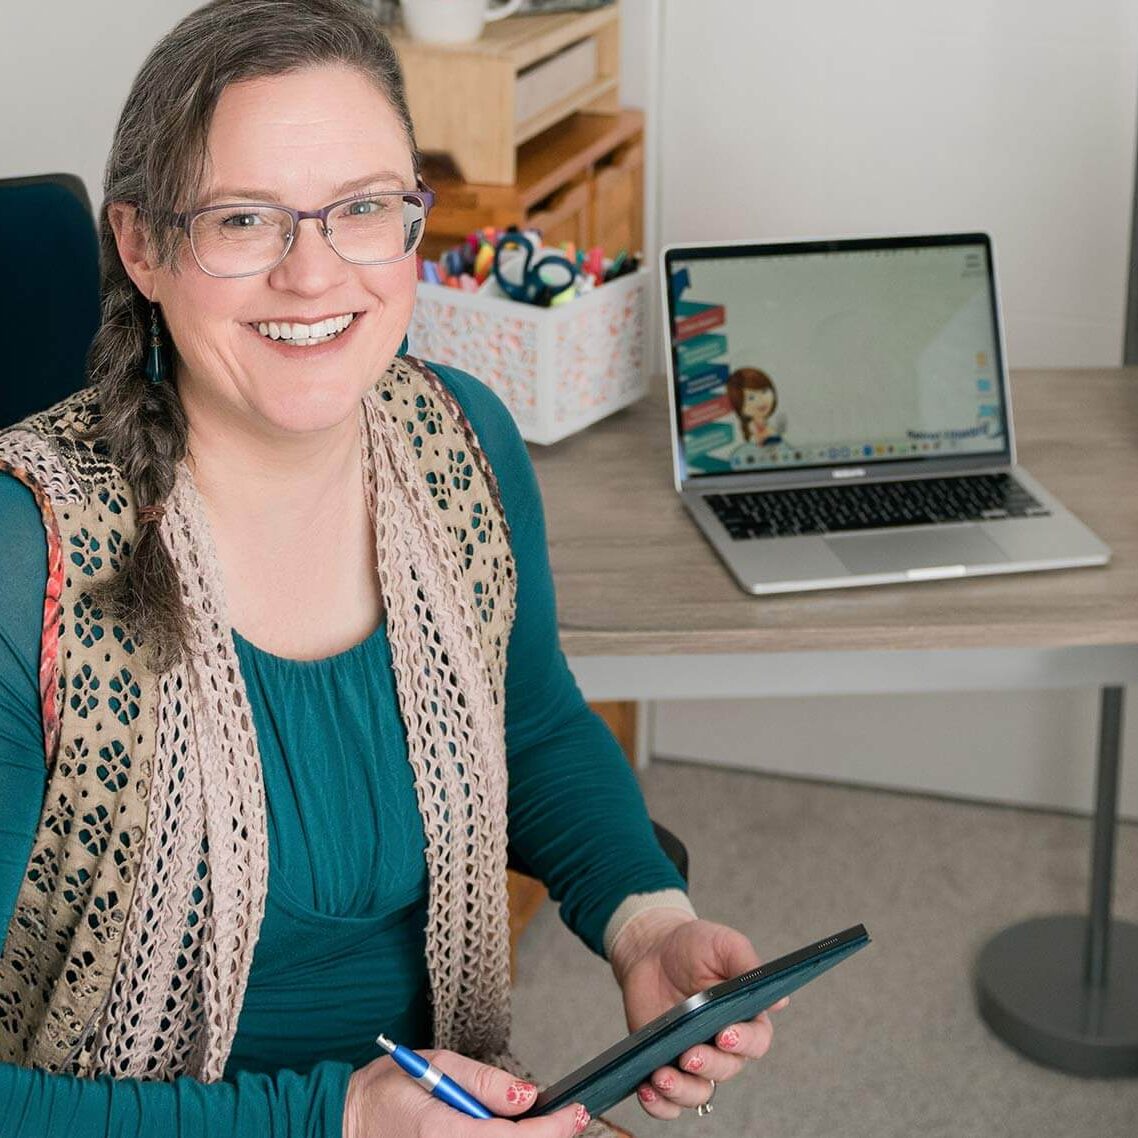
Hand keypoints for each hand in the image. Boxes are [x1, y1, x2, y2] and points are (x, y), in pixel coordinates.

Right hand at [344, 1050, 589, 1137]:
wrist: (343, 1125)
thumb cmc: (383, 1092)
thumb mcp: (434, 1066)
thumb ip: (482, 1082)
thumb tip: (529, 1096)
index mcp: (440, 1133)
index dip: (552, 1130)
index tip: (579, 1112)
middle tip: (570, 1120)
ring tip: (543, 1126)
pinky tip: (513, 1134)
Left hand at [610, 911, 787, 1120]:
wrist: (651, 949)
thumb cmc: (693, 945)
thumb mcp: (722, 944)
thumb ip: (747, 964)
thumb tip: (781, 1000)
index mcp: (744, 1017)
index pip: (756, 1041)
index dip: (744, 1042)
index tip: (724, 1034)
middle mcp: (721, 1046)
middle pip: (726, 1070)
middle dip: (708, 1065)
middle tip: (688, 1054)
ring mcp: (691, 1058)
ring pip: (698, 1093)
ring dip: (681, 1092)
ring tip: (661, 1076)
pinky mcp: (663, 1066)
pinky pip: (667, 1102)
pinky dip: (659, 1105)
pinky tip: (646, 1089)